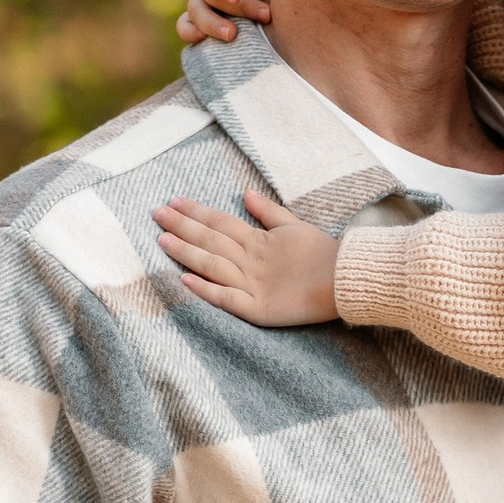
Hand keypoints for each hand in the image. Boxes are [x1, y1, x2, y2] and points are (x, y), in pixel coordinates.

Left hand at [153, 186, 340, 324]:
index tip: (173, 202)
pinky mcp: (258, 309)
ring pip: (213, 265)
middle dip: (182, 226)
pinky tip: (184, 280)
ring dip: (186, 252)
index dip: (196, 212)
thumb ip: (268, 212)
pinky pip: (227, 299)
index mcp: (259, 240)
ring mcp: (253, 285)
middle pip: (211, 240)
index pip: (220, 222)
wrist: (347, 280)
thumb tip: (246, 193)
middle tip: (156, 213)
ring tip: (162, 239)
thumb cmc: (323, 254)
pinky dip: (206, 290)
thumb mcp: (295, 227)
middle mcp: (252, 260)